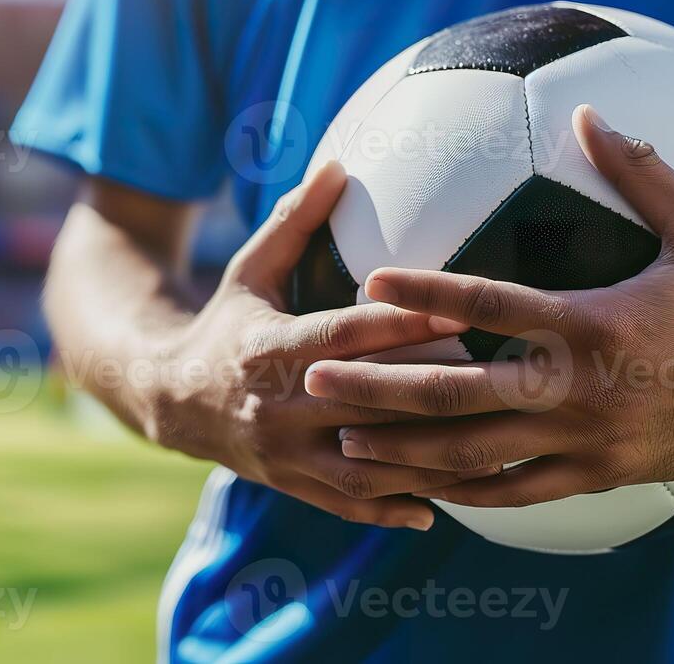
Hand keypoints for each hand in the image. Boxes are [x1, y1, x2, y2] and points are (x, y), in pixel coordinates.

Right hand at [149, 161, 476, 530]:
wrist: (170, 399)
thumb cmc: (226, 322)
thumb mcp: (251, 268)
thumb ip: (294, 220)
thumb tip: (337, 164)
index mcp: (271, 347)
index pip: (349, 336)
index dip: (406, 325)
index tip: (465, 309)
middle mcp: (279, 407)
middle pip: (369, 406)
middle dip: (435, 397)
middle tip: (503, 383)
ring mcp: (285, 454)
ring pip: (367, 466)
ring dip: (428, 463)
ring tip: (488, 453)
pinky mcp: (292, 484)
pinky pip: (349, 504)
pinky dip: (393, 509)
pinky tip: (442, 507)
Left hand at [300, 105, 673, 508]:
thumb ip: (643, 169)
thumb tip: (593, 110)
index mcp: (595, 324)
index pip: (491, 304)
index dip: (426, 292)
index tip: (368, 279)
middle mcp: (580, 390)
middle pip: (457, 394)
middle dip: (378, 387)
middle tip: (314, 375)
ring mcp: (587, 442)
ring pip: (475, 457)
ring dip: (403, 451)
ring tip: (343, 443)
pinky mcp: (602, 478)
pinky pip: (519, 494)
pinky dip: (464, 493)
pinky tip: (422, 487)